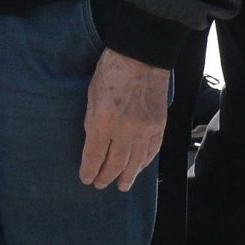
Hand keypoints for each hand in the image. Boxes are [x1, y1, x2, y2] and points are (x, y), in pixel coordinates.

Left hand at [79, 46, 168, 190]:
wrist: (141, 58)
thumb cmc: (110, 72)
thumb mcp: (91, 96)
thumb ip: (93, 123)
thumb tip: (94, 145)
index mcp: (104, 121)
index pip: (94, 155)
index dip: (89, 170)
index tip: (85, 179)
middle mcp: (125, 130)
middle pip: (115, 163)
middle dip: (105, 177)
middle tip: (99, 185)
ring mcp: (145, 130)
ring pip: (135, 162)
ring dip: (127, 176)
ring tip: (121, 187)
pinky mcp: (159, 126)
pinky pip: (151, 151)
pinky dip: (144, 163)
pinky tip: (138, 169)